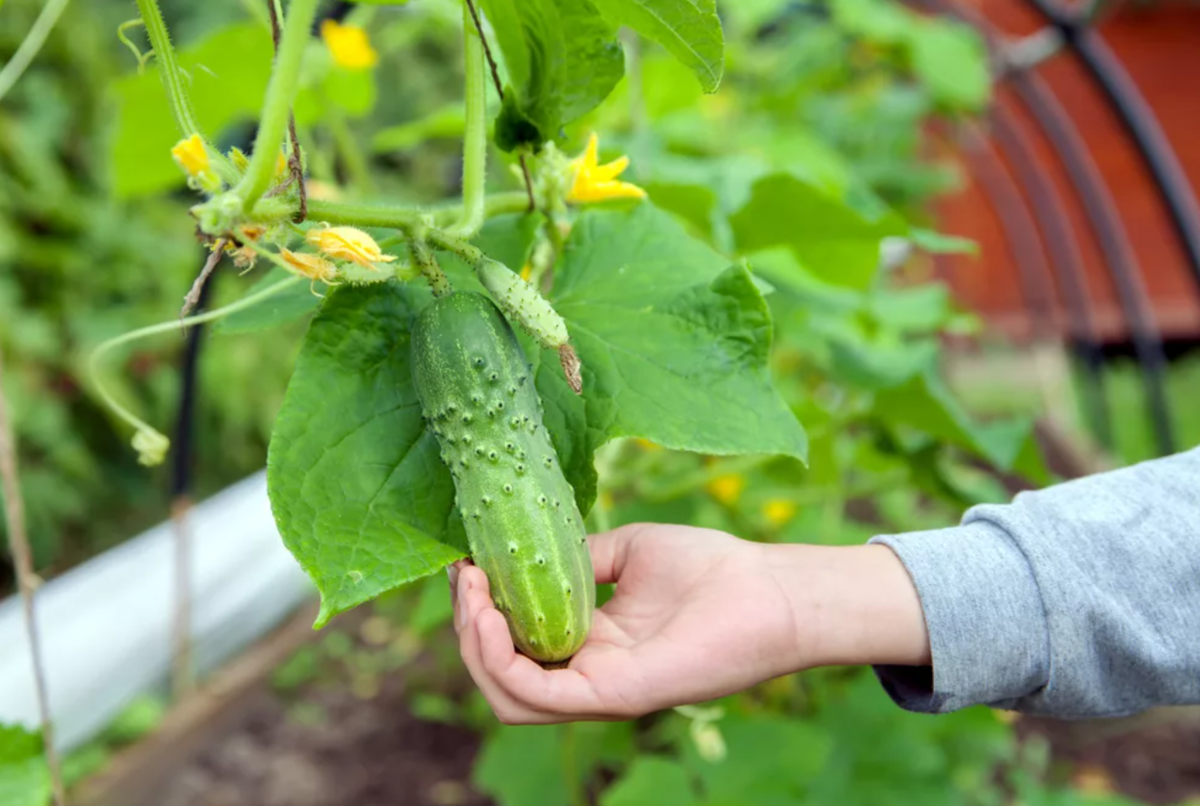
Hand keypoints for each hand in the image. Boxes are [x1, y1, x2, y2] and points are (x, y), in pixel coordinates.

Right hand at [450, 522, 928, 724]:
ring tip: (472, 596)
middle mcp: (589, 674)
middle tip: (465, 576)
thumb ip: (582, 558)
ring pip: (508, 696)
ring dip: (474, 646)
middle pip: (500, 674)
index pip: (515, 646)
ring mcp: (600, 690)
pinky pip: (537, 696)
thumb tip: (538, 546)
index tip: (466, 563)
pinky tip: (490, 615)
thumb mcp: (630, 550)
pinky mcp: (614, 695)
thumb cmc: (712, 567)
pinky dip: (499, 659)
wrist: (769, 587)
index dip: (480, 611)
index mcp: (590, 644)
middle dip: (467, 627)